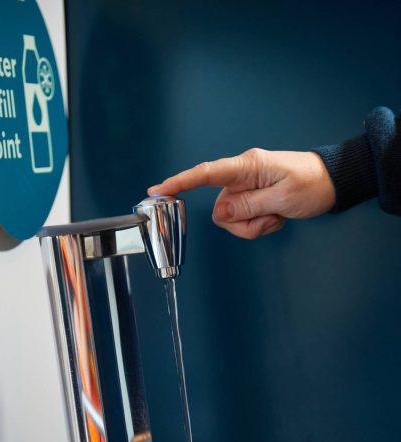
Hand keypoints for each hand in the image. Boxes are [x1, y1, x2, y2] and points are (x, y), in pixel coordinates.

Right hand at [148, 149, 335, 238]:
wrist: (332, 182)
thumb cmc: (312, 183)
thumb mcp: (282, 198)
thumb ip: (249, 206)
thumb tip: (222, 212)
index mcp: (248, 167)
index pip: (207, 173)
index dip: (180, 182)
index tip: (157, 190)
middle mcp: (242, 176)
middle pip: (222, 209)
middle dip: (243, 223)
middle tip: (270, 219)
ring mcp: (246, 188)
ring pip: (232, 219)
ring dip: (254, 225)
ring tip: (276, 217)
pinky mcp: (251, 198)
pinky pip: (244, 220)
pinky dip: (259, 224)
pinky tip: (276, 217)